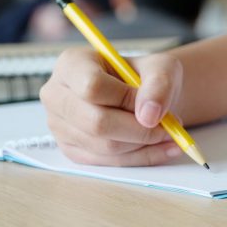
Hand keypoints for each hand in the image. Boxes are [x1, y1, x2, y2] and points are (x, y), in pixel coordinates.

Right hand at [40, 48, 184, 165]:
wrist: (145, 95)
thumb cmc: (147, 76)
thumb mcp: (161, 68)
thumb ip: (159, 85)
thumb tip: (149, 116)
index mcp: (72, 64)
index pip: (92, 87)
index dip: (126, 99)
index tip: (153, 104)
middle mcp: (56, 95)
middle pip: (95, 122)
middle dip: (139, 129)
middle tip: (169, 127)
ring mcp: (60, 126)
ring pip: (104, 146)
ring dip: (144, 145)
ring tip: (170, 133)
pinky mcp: (73, 150)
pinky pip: (108, 163)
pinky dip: (141, 158)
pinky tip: (164, 147)